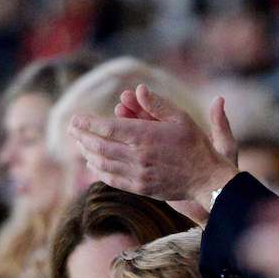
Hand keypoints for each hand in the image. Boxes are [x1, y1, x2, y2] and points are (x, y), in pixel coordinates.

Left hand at [68, 86, 237, 209]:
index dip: (87, 123)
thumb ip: (156, 104)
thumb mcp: (180, 117)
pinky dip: (98, 170)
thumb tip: (137, 89)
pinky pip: (111, 179)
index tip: (75, 118)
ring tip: (80, 143)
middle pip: (99, 145)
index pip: (107, 128)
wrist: (207, 179)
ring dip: (87, 152)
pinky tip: (93, 163)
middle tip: (72, 129)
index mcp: (145, 136)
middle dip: (81, 136)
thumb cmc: (195, 145)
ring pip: (102, 162)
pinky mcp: (140, 188)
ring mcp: (137, 174)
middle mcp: (138, 156)